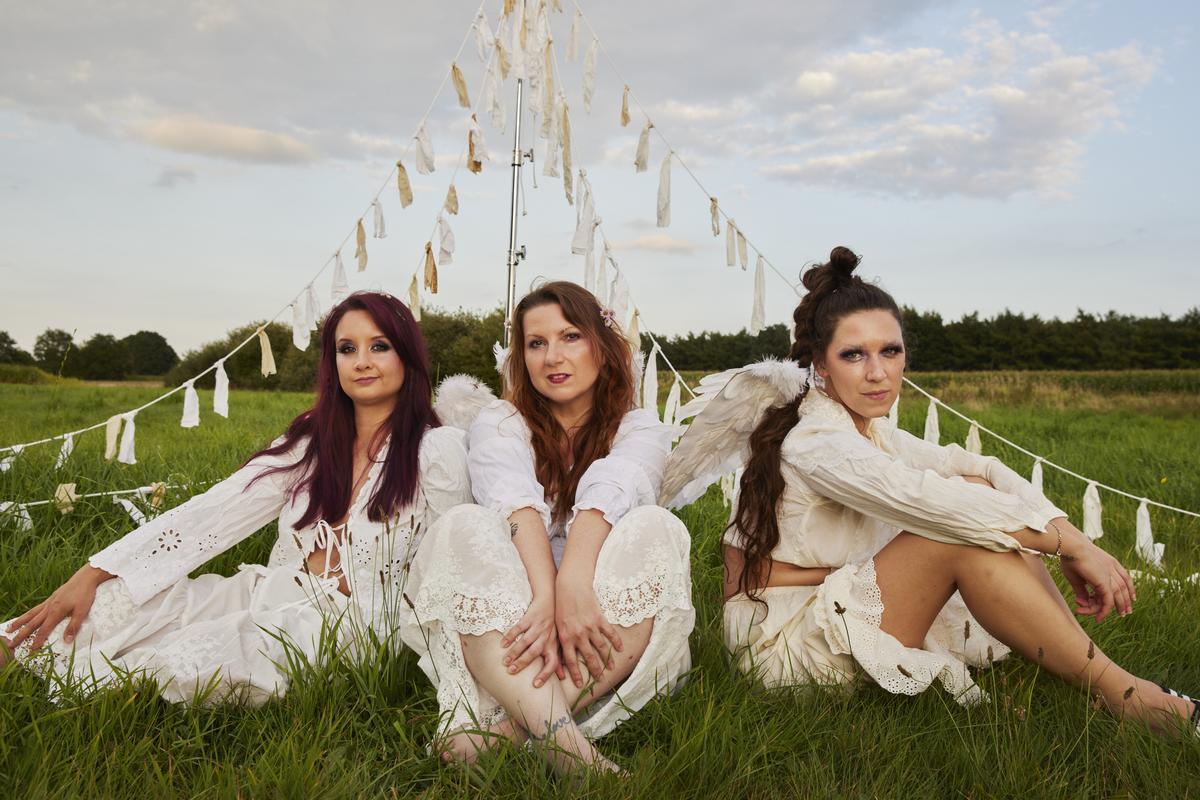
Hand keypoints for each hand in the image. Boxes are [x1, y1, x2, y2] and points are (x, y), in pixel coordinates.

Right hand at [4, 563, 112, 651]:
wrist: (85, 577)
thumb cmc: (85, 594)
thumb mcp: (83, 611)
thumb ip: (73, 626)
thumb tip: (66, 641)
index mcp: (55, 612)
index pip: (43, 630)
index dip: (37, 641)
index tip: (30, 651)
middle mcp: (48, 607)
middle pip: (32, 623)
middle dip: (21, 635)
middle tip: (10, 644)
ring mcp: (48, 602)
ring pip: (30, 614)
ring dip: (19, 623)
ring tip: (9, 629)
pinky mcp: (51, 598)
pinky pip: (35, 608)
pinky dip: (27, 614)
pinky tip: (26, 616)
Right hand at [500, 595, 560, 688]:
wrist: (550, 600)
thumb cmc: (554, 625)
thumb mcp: (558, 641)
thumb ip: (558, 659)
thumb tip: (561, 678)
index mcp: (553, 645)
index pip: (552, 663)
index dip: (545, 674)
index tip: (535, 685)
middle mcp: (546, 636)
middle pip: (534, 652)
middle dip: (522, 663)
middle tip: (511, 671)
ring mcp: (537, 627)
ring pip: (525, 642)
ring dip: (514, 652)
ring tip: (504, 661)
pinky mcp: (529, 617)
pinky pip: (518, 628)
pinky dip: (510, 636)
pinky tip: (502, 644)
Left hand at [555, 570, 622, 688]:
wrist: (570, 587)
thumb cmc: (561, 606)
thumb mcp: (557, 625)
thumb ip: (561, 641)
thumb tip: (560, 658)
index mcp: (566, 638)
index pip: (571, 661)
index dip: (576, 675)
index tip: (580, 685)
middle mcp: (579, 635)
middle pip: (589, 658)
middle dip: (596, 671)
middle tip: (601, 680)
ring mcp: (590, 627)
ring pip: (601, 648)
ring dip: (608, 659)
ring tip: (612, 668)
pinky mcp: (599, 618)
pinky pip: (610, 633)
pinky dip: (616, 642)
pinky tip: (620, 649)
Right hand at [1059, 531, 1135, 621]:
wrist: (1070, 548)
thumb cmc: (1070, 558)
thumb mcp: (1077, 577)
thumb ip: (1082, 589)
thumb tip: (1084, 601)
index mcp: (1110, 562)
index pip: (1125, 578)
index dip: (1130, 588)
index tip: (1133, 598)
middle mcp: (1112, 568)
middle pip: (1123, 589)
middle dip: (1125, 601)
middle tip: (1126, 612)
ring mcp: (1110, 576)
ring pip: (1115, 597)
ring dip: (1113, 609)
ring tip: (1109, 617)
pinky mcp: (1104, 583)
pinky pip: (1107, 602)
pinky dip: (1103, 611)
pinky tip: (1098, 618)